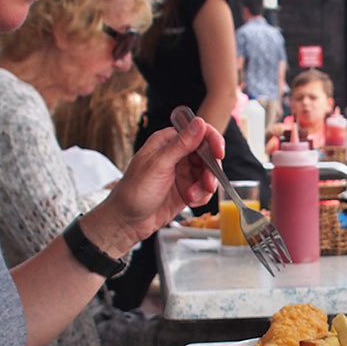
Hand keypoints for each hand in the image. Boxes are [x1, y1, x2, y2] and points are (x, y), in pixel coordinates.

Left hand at [96, 115, 223, 242]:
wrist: (127, 221)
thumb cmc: (134, 192)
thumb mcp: (158, 165)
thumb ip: (180, 145)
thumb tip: (199, 123)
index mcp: (167, 142)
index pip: (197, 132)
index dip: (212, 140)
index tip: (219, 153)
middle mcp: (176, 155)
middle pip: (207, 154)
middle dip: (210, 170)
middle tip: (207, 184)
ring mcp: (182, 173)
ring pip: (207, 173)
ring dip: (205, 186)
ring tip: (192, 196)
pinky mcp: (186, 189)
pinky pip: (204, 189)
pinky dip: (202, 196)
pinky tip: (190, 201)